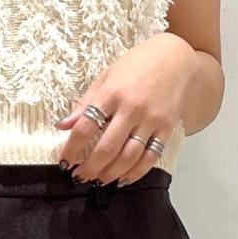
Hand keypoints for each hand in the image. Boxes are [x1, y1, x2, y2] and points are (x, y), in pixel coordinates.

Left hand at [55, 33, 196, 183]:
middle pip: (107, 148)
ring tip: (98, 180)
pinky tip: (122, 179)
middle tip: (80, 176)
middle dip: (90, 167)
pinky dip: (135, 172)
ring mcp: (151, 120)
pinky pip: (150, 157)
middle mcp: (131, 108)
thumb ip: (85, 103)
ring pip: (128, 157)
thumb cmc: (137, 65)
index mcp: (111, 93)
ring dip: (110, 173)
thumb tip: (63, 126)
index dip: (72, 148)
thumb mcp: (106, 77)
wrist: (175, 58)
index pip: (85, 127)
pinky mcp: (166, 128)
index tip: (65, 161)